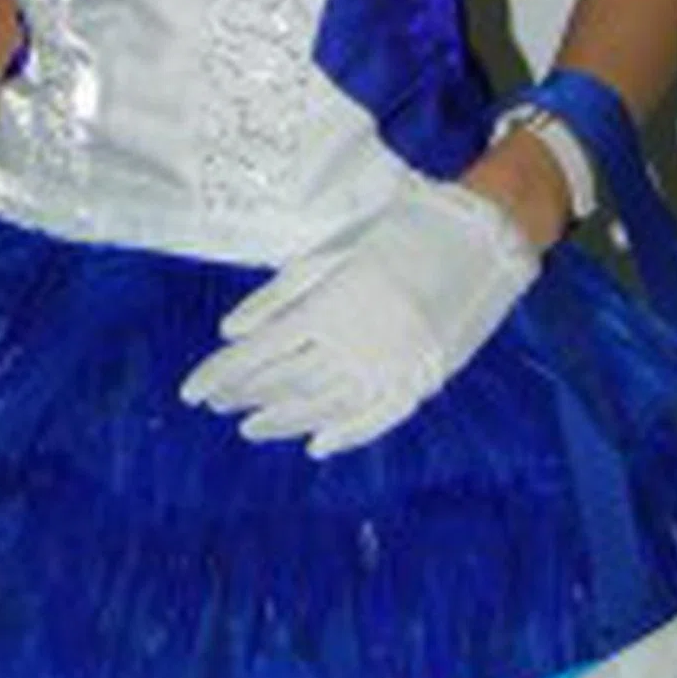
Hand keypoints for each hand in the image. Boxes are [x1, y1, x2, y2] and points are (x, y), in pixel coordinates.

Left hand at [178, 179, 539, 458]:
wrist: (484, 235)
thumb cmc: (402, 231)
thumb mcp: (335, 250)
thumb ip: (281, 293)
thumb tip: (231, 330)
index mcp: (330, 304)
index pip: (259, 352)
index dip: (222, 375)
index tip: (192, 392)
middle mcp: (357, 342)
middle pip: (286, 382)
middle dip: (245, 396)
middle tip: (218, 405)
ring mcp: (393, 366)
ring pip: (324, 408)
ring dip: (283, 421)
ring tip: (250, 427)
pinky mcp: (425, 380)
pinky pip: (377, 420)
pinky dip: (344, 436)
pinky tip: (316, 446)